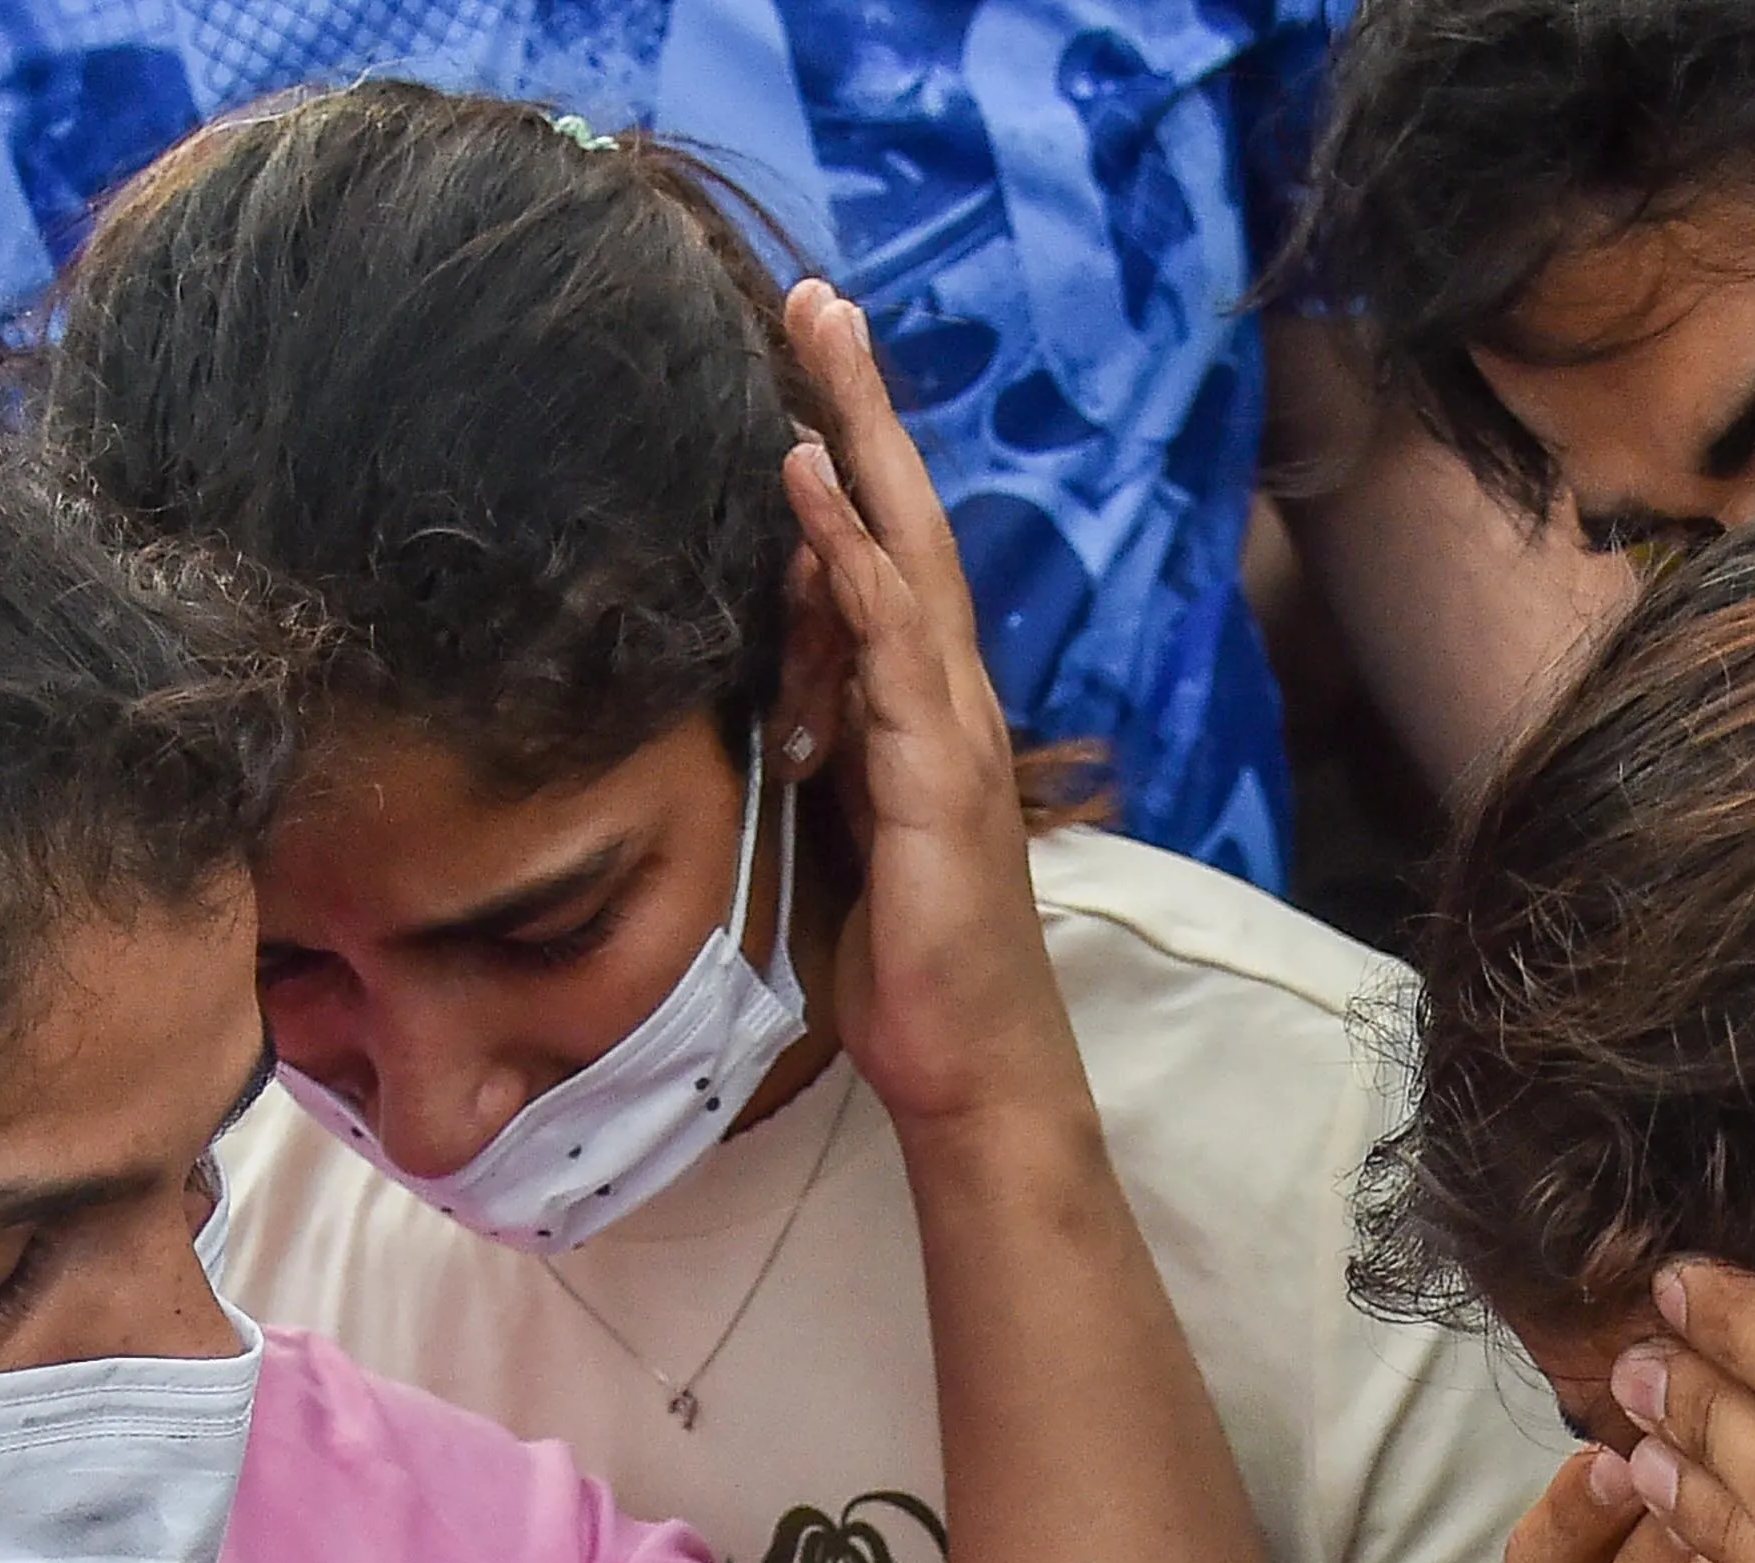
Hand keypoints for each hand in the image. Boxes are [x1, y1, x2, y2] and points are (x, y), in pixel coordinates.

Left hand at [772, 279, 1093, 1146]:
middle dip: (861, 407)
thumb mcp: (843, 828)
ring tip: (816, 347)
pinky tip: (809, 494)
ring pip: (902, 557)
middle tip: (820, 301)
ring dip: (856, 447)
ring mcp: (951, 732)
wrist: (971, 1070)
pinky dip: (849, 562)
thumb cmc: (908, 968)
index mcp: (924, 712)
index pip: (885, 556)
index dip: (851, 458)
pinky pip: (890, 646)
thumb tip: (783, 664)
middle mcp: (951, 701)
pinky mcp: (937, 777)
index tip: (811, 364)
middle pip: (904, 520)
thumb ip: (824, 739)